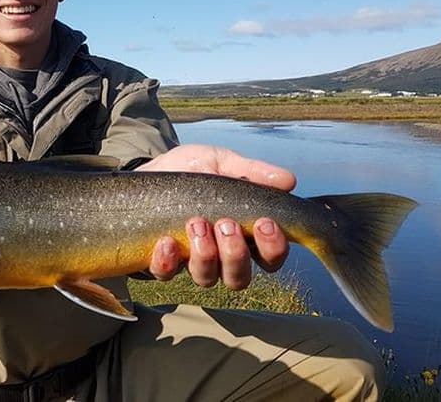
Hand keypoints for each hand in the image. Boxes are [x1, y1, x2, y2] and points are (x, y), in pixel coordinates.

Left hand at [137, 144, 294, 289]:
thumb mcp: (221, 161)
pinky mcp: (159, 261)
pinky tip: (167, 241)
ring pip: (206, 279)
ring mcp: (189, 260)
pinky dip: (167, 260)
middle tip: (226, 224)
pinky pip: (165, 273)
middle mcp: (220, 256)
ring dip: (205, 255)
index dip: (273, 248)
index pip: (270, 258)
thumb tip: (288, 180)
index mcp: (244, 234)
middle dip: (236, 254)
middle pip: (239, 277)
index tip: (264, 223)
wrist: (151, 168)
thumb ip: (252, 172)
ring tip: (196, 223)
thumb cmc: (192, 169)